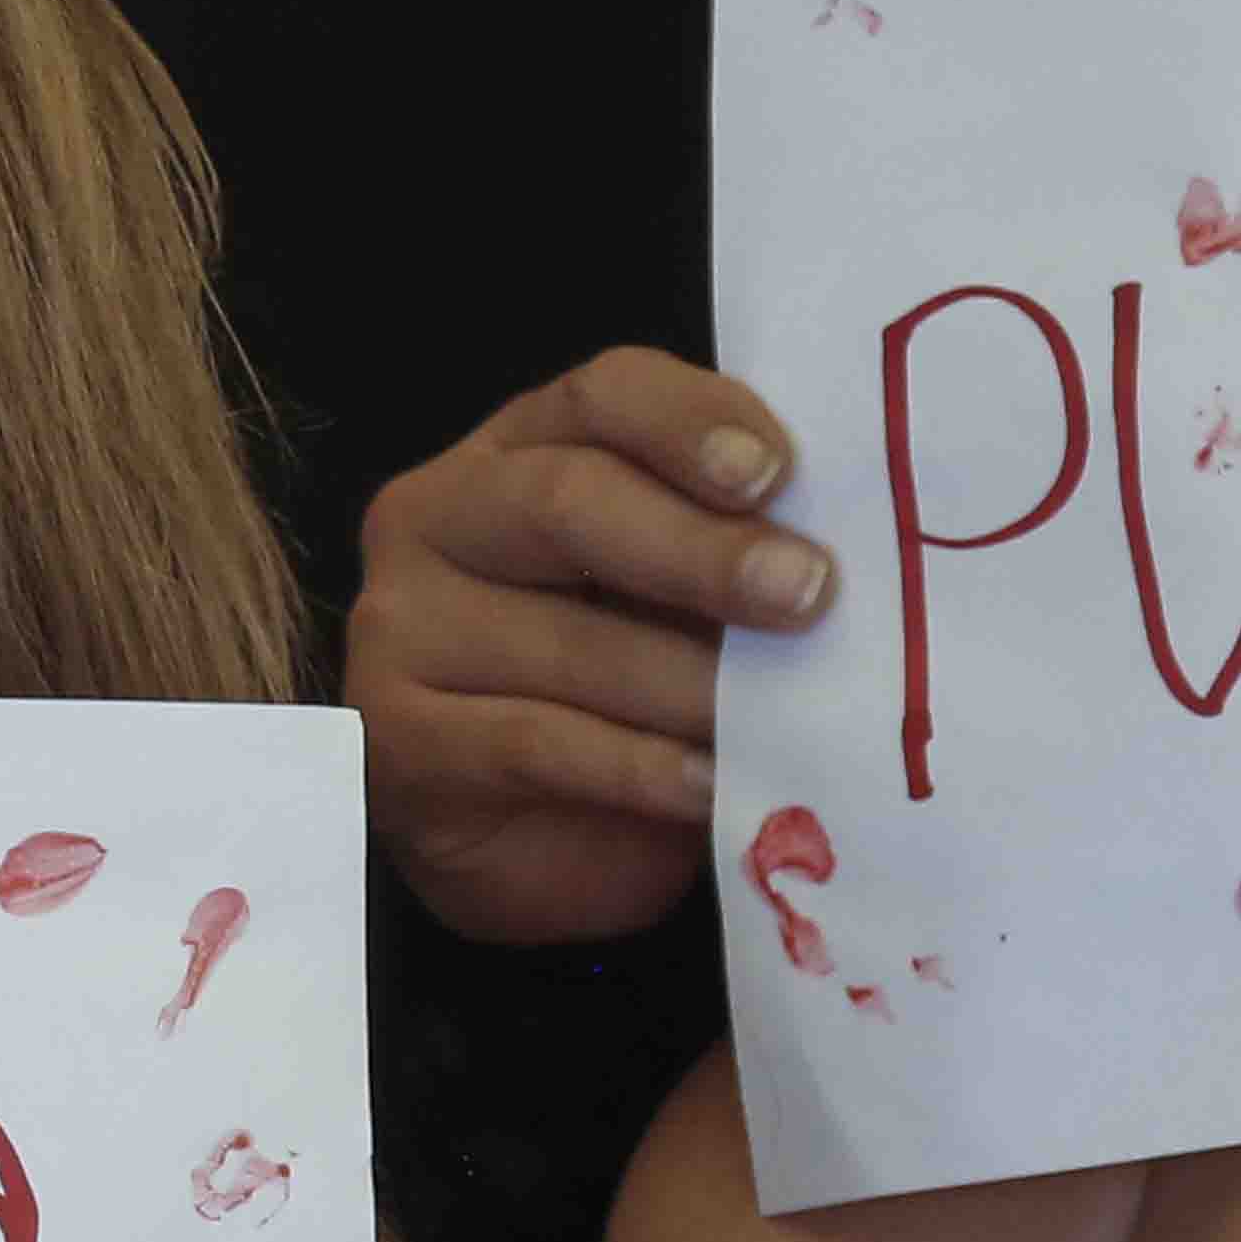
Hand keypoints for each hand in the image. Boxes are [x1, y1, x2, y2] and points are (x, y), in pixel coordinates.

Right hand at [341, 348, 836, 944]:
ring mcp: (401, 627)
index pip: (601, 398)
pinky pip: (536, 744)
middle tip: (807, 594)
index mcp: (515, 451)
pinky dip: (641, 769)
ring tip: (786, 719)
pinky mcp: (398, 738)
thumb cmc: (622, 694)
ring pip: (565, 641)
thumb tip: (842, 542)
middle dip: (702, 551)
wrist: (533, 843)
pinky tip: (713, 785)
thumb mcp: (674, 599)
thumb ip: (726, 547)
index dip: (690, 422)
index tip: (778, 473)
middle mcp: (437, 517)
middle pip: (567, 502)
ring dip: (692, 686)